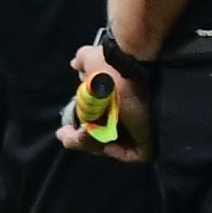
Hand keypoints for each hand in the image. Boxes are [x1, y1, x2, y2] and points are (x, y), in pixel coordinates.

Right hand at [56, 39, 155, 161]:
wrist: (132, 64)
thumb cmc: (112, 64)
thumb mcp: (92, 59)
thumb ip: (83, 61)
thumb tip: (75, 64)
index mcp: (114, 108)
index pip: (94, 129)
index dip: (77, 133)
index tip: (63, 130)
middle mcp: (126, 120)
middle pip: (99, 141)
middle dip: (78, 141)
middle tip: (65, 134)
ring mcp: (138, 132)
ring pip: (109, 147)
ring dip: (89, 143)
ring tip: (82, 132)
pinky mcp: (148, 141)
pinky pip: (130, 154)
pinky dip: (113, 150)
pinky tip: (98, 138)